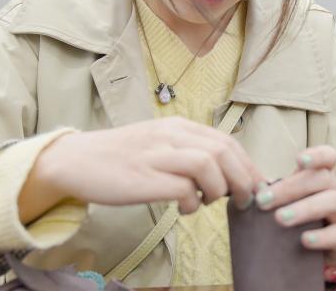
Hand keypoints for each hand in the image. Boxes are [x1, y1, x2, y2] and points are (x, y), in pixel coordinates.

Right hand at [21, 118, 263, 220]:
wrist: (77, 160)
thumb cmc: (123, 157)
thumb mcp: (160, 144)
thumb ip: (188, 152)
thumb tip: (225, 174)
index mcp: (179, 126)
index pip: (226, 141)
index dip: (247, 164)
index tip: (257, 184)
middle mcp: (171, 135)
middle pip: (222, 151)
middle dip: (243, 177)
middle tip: (246, 200)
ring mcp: (157, 155)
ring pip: (207, 164)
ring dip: (220, 188)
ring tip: (212, 203)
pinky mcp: (143, 179)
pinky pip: (181, 188)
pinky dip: (192, 201)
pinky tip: (185, 208)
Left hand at [254, 145, 335, 266]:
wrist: (329, 249)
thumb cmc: (306, 217)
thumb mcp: (294, 200)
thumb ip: (278, 192)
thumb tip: (255, 189)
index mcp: (324, 177)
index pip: (329, 157)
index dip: (317, 155)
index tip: (298, 160)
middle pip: (323, 179)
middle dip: (291, 188)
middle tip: (262, 201)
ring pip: (333, 202)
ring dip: (305, 208)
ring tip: (279, 219)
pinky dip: (321, 237)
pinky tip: (304, 240)